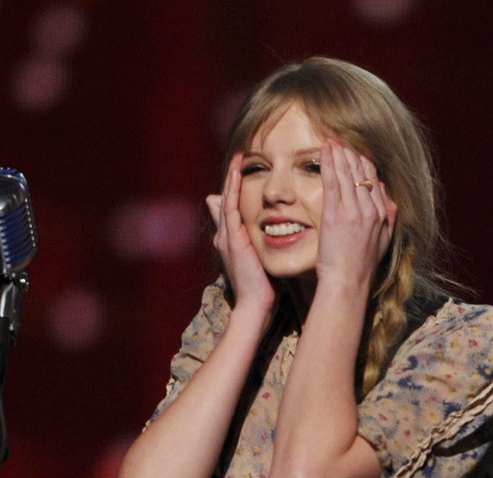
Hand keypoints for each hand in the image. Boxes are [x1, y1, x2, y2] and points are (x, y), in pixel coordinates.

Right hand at [206, 153, 275, 313]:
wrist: (255, 305)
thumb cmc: (262, 288)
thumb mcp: (261, 261)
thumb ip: (261, 246)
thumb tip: (267, 235)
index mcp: (232, 241)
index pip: (234, 209)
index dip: (237, 190)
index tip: (245, 172)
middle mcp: (225, 235)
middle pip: (227, 200)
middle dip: (232, 178)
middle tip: (238, 156)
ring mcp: (226, 236)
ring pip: (227, 199)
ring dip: (231, 177)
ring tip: (238, 157)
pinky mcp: (231, 237)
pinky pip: (230, 206)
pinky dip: (232, 188)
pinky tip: (238, 173)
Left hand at [316, 140, 396, 294]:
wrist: (348, 283)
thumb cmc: (361, 267)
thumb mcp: (383, 242)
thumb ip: (388, 218)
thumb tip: (388, 198)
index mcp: (382, 214)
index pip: (374, 180)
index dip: (364, 163)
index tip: (356, 151)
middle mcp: (369, 209)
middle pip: (361, 172)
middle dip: (351, 153)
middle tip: (341, 137)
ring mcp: (353, 211)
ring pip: (346, 173)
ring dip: (338, 153)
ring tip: (331, 139)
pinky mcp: (335, 215)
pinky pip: (332, 182)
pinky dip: (328, 163)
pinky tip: (324, 150)